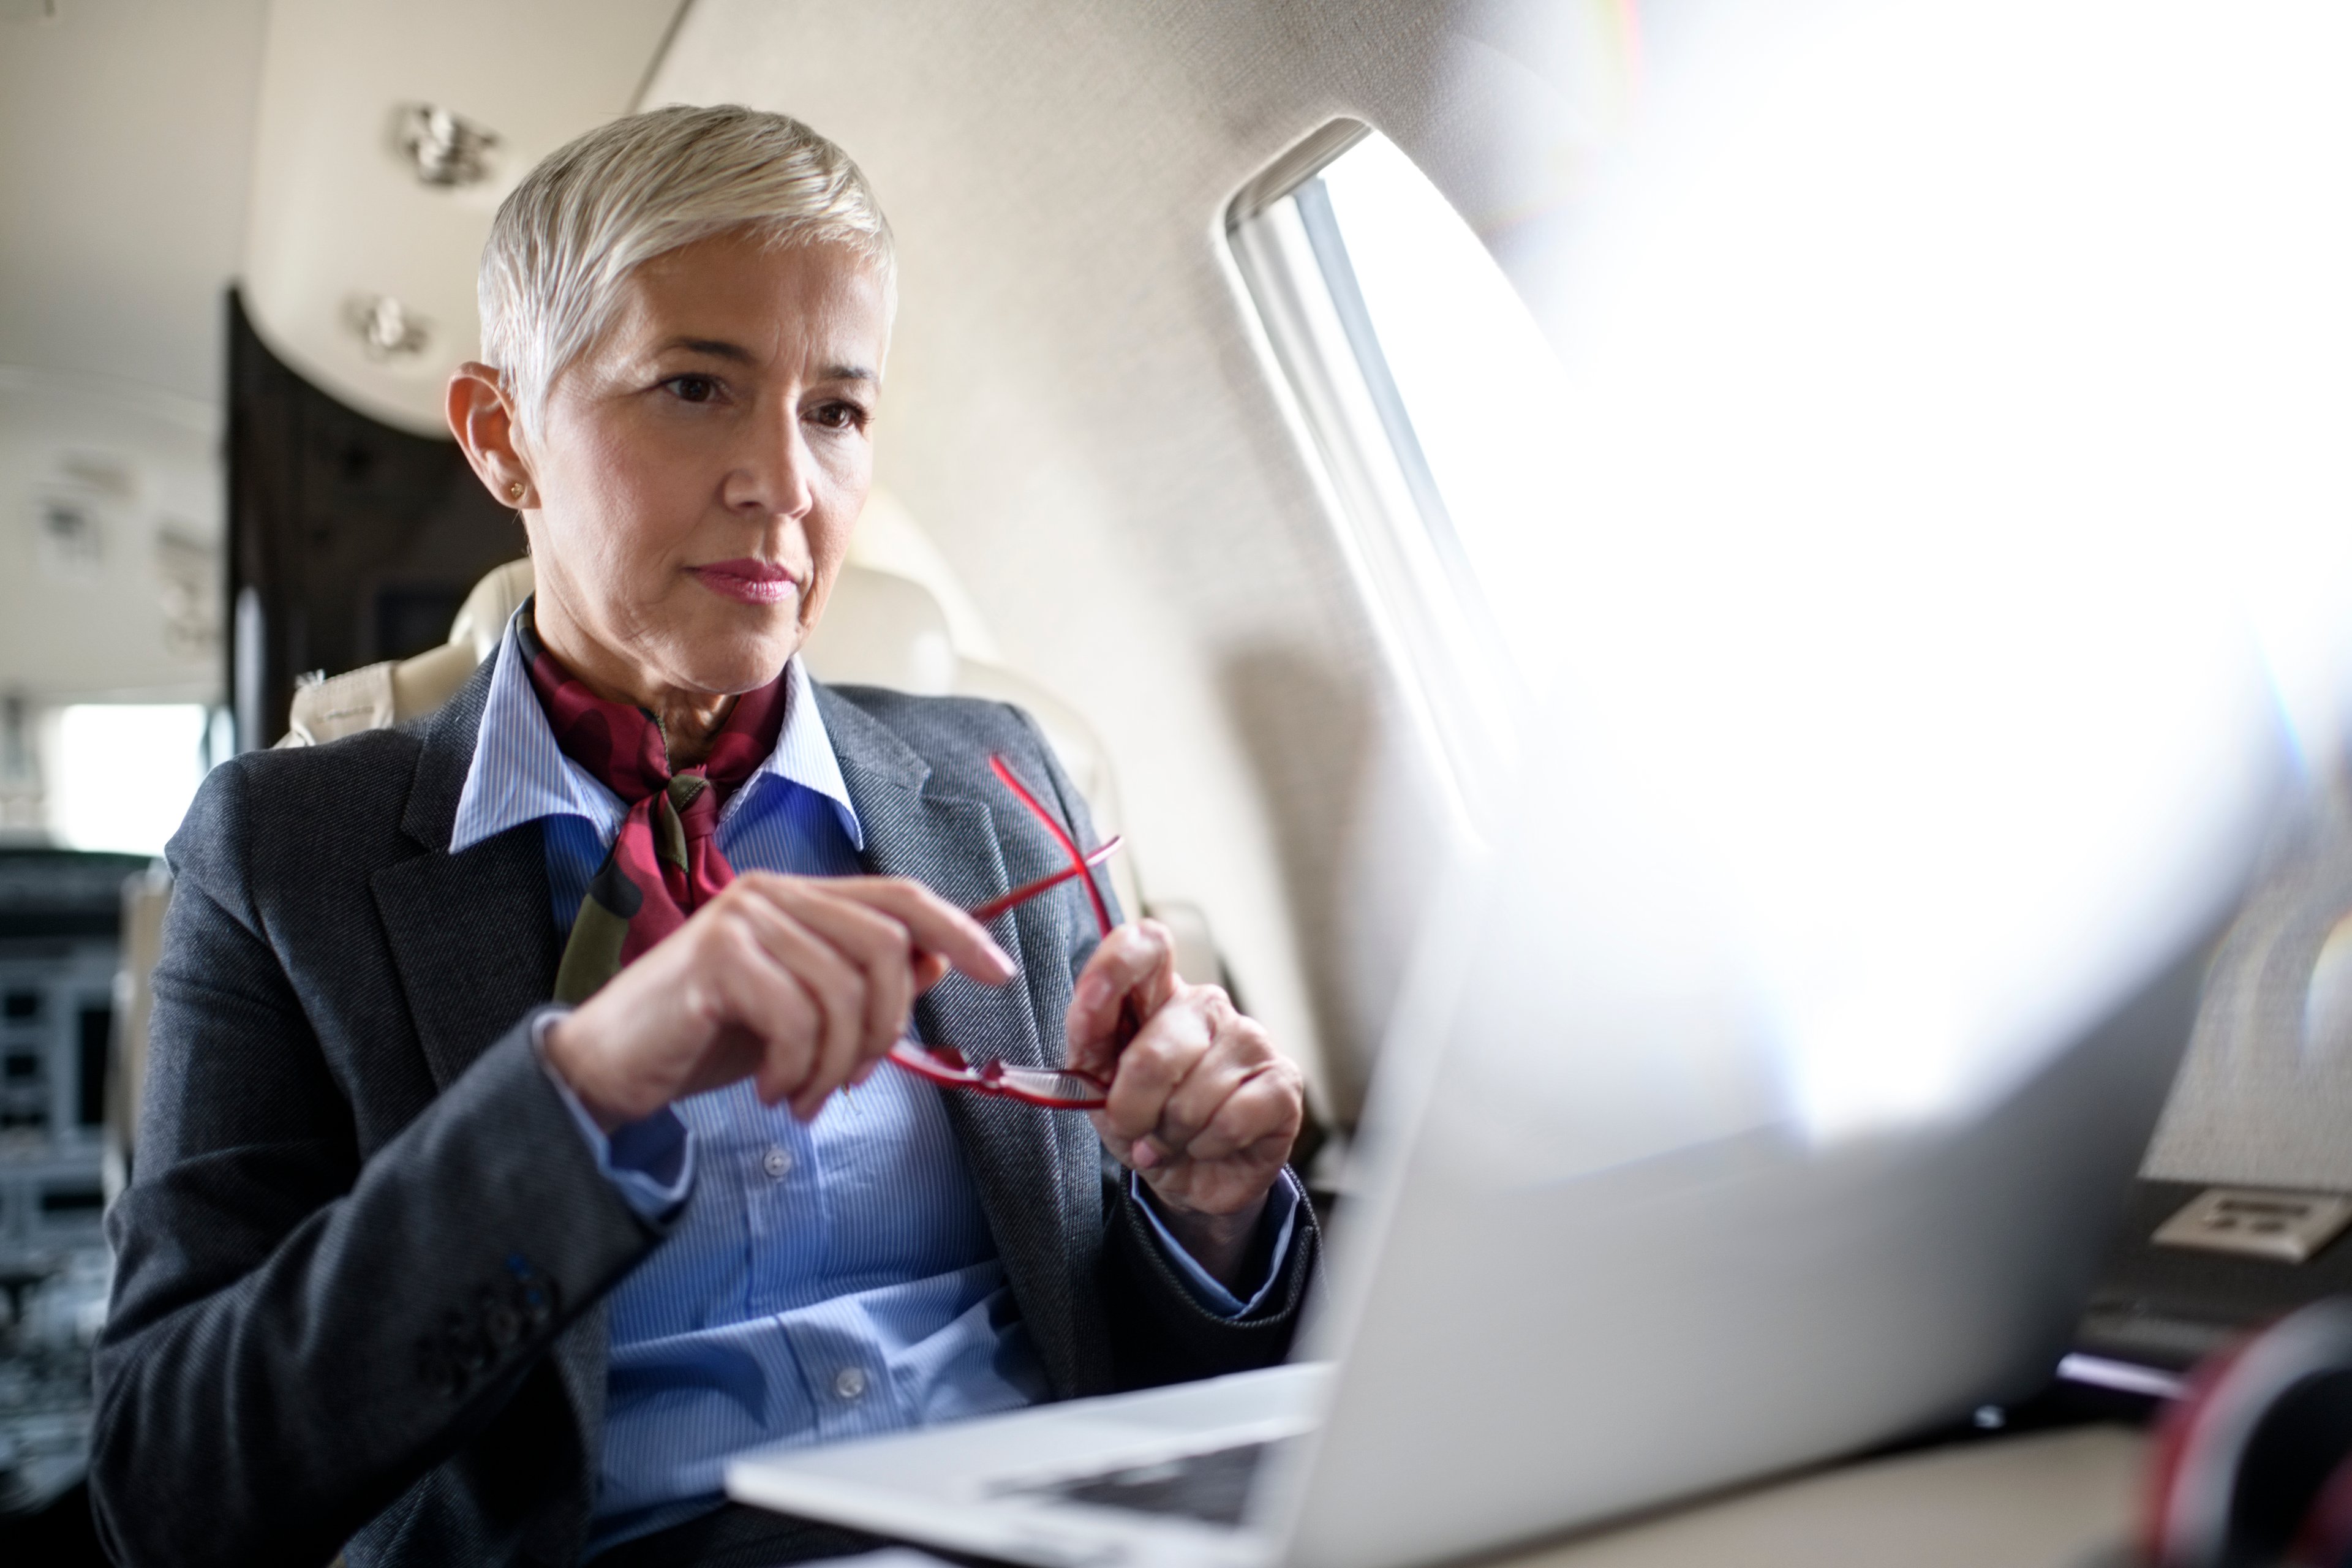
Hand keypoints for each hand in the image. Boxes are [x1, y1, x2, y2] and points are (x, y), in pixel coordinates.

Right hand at [542, 873, 1013, 1129]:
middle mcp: (773, 894)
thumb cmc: (709, 1039)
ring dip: (837, 1064)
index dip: (958, 932)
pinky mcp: (716, 957)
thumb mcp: (801, 1011)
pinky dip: (797, 1069)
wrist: (611, 1067)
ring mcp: (742, 919)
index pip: (900, 898)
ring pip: (844, 991)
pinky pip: (796, 1016)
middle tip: (854, 1082)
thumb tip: (941, 960)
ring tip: (807, 1097)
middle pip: (886, 947)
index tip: (998, 974)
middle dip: (887, 1028)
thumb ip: (862, 980)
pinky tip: (773, 1092)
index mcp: (800, 898)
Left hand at [1067, 920, 1305, 1289]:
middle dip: (1133, 1108)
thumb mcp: (1096, 1084)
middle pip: (1157, 1051)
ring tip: (1174, 1138)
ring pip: (1195, 1095)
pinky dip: (1207, 1146)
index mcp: (1157, 995)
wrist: (1189, 1178)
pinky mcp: (1283, 1080)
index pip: (1146, 946)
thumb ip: (1088, 1038)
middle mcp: (1206, 1007)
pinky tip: (1209, 1144)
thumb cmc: (1143, 1120)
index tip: (1091, 1000)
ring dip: (1171, 1135)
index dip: (1117, 966)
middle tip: (1134, 1128)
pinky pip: (1231, 1120)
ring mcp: (1250, 1039)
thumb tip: (1087, 1004)